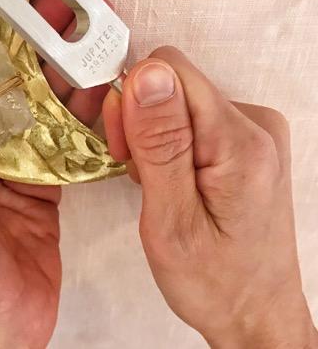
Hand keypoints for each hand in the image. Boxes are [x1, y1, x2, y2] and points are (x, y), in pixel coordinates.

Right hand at [103, 47, 317, 347]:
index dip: (134, 101)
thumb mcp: (171, 220)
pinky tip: (174, 177)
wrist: (255, 311)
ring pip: (178, 99)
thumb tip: (148, 73)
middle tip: (140, 173)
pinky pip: (192, 116)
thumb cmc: (214, 281)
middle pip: (174, 83)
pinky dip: (171, 142)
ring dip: (155, 136)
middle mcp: (256, 124)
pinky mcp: (247, 138)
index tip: (126, 148)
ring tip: (158, 183)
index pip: (170, 71)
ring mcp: (254, 130)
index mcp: (240, 142)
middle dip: (142, 122)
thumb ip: (159, 143)